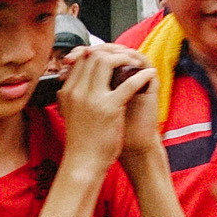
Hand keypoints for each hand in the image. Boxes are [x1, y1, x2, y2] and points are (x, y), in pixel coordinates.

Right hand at [57, 44, 150, 171]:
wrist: (83, 164)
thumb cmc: (81, 142)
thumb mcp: (70, 114)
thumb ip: (74, 96)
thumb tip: (81, 82)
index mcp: (67, 92)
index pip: (81, 59)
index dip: (99, 53)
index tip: (112, 58)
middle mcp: (77, 92)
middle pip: (94, 56)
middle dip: (113, 52)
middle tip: (126, 58)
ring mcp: (92, 99)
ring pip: (107, 62)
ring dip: (125, 59)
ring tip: (135, 64)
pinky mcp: (109, 108)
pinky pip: (128, 82)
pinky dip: (141, 76)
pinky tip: (149, 74)